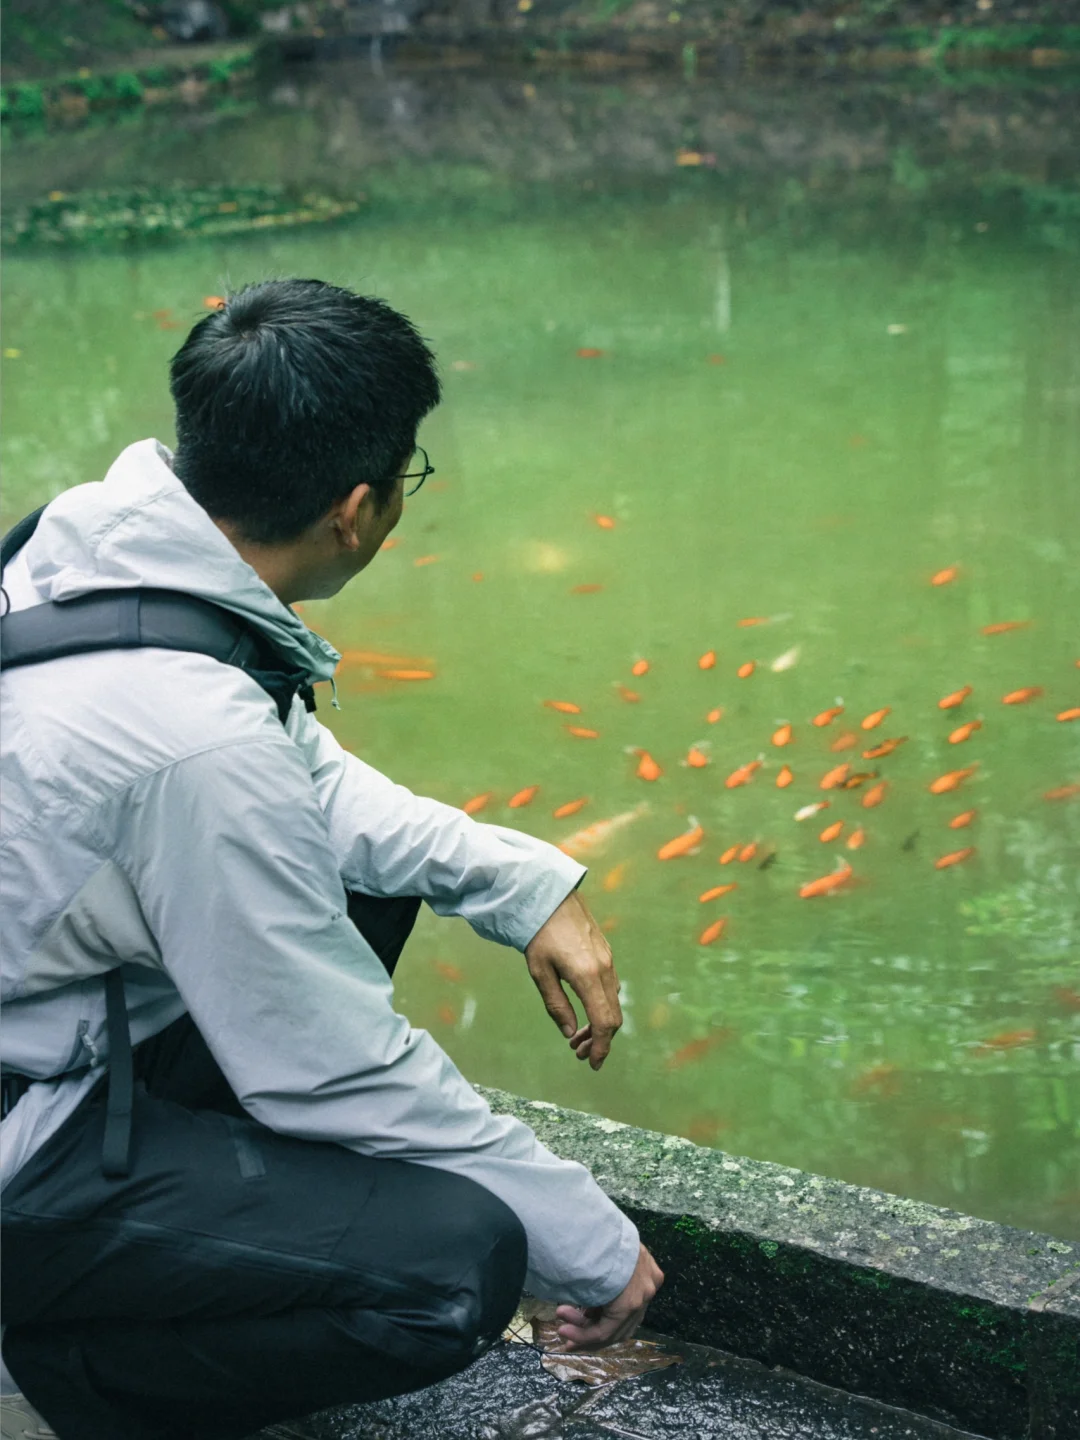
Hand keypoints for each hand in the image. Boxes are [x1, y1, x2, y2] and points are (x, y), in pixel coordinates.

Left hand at [524, 891, 621, 1069]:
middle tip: (578, 1053)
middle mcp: (604, 968)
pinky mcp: (606, 952)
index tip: (593, 1064)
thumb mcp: (540, 972)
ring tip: (577, 1035)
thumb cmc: (538, 934)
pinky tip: (585, 1009)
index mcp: (587, 975)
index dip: (601, 1047)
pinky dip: (602, 1005)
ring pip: (613, 1002)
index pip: (604, 1022)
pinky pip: (611, 987)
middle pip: (613, 1016)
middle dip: (600, 1040)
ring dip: (600, 1024)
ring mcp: (608, 959)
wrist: (549, 895)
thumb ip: (557, 1005)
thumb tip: (570, 1034)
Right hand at [554, 1244, 664, 1349]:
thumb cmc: (593, 1236)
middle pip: (620, 1318)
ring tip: (562, 1331)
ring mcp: (641, 1296)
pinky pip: (605, 1330)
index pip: (627, 1301)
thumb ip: (604, 1276)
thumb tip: (588, 1298)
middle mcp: (648, 1285)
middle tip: (566, 1330)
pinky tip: (566, 1333)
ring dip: (584, 1332)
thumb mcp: (602, 1253)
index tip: (581, 1313)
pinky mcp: (629, 1306)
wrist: (595, 1228)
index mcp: (646, 1268)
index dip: (603, 1311)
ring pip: (612, 1327)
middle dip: (590, 1326)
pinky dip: (585, 1336)